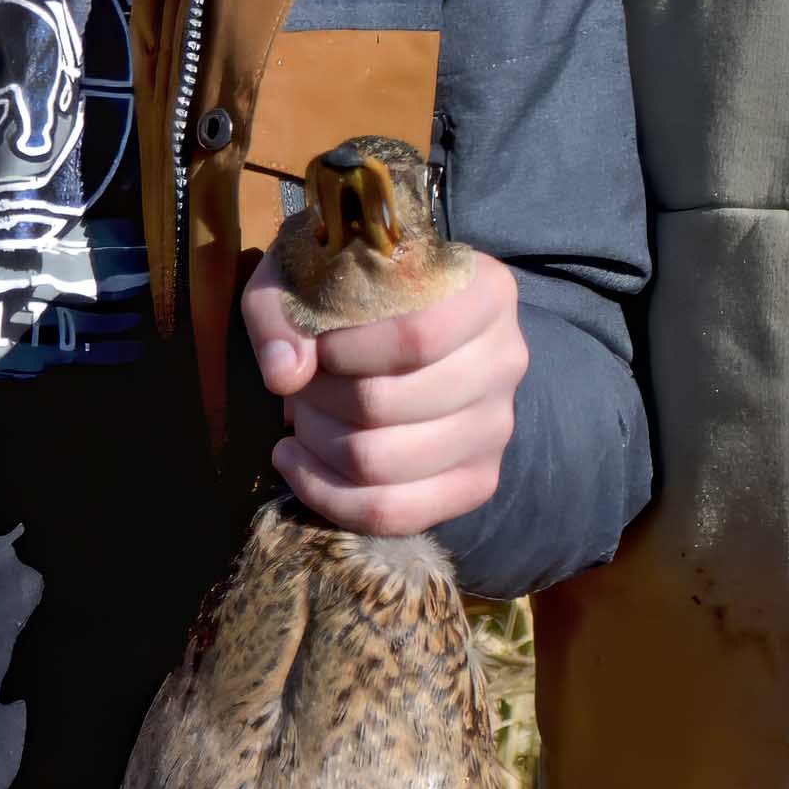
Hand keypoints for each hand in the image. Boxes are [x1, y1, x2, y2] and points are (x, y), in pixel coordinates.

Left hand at [251, 256, 526, 538]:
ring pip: (380, 462)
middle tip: (299, 383)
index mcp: (484, 292)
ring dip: (316, 442)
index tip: (315, 346)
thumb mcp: (304, 276)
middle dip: (318, 398)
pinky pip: (393, 512)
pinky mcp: (478, 481)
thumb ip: (282, 311)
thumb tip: (285, 375)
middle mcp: (505, 360)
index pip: (416, 337)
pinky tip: (294, 458)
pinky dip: (325, 493)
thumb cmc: (350, 292)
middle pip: (385, 404)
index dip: (345, 350)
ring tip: (299, 414)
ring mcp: (496, 427)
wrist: (403, 329)